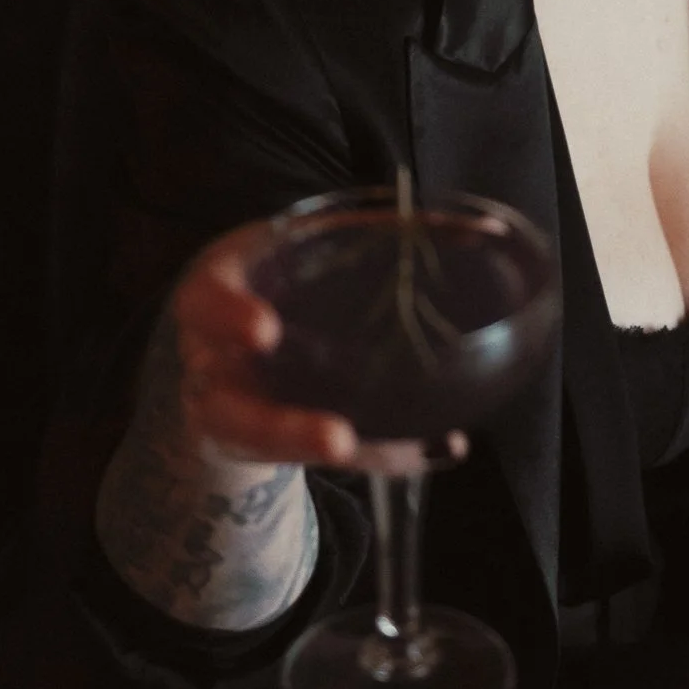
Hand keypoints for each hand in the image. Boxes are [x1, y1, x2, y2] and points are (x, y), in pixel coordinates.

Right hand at [173, 228, 459, 479]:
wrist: (228, 328)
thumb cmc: (279, 273)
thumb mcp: (305, 241)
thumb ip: (379, 237)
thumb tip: (484, 229)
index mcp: (213, 296)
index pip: (204, 303)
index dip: (228, 316)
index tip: (265, 330)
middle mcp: (213, 364)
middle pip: (231, 410)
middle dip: (282, 430)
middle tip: (337, 439)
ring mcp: (236, 412)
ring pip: (271, 450)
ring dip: (329, 456)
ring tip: (377, 459)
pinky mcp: (272, 443)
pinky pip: (327, 457)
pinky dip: (385, 455)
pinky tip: (441, 449)